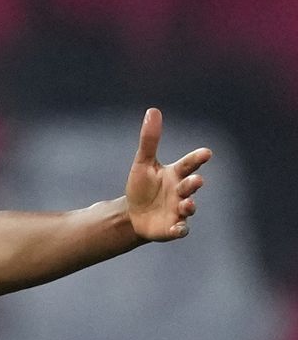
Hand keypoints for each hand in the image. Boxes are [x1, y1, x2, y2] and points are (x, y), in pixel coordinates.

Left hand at [125, 108, 212, 240]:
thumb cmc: (142, 187)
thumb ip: (150, 140)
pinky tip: (178, 228)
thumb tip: (153, 110)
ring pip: (189, 207)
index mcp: (176, 174)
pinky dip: (180, 229)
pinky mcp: (172, 228)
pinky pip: (180, 229)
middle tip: (196, 180)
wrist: (133, 215)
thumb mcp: (143, 163)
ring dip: (190, 205)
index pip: (188, 164)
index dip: (197, 158)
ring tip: (187, 203)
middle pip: (190, 186)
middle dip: (194, 183)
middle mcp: (181, 192)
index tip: (206, 152)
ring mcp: (178, 210)